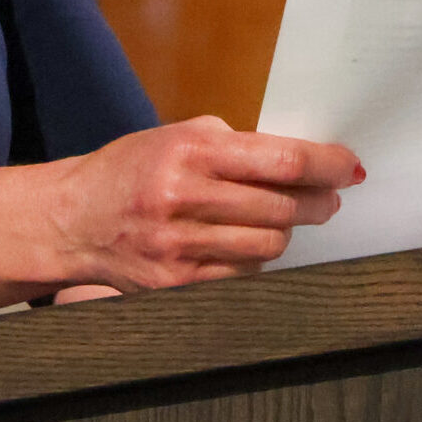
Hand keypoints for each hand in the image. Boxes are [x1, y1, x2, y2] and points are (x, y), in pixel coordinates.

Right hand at [48, 116, 363, 290]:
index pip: (278, 160)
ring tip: (289, 218)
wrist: (71, 220)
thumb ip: (232, 145)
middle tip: (331, 198)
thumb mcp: (176, 136)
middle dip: (318, 202)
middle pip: (280, 207)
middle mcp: (185, 198)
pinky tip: (249, 245)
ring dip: (287, 232)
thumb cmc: (129, 169)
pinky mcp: (175, 285)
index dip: (324, 164)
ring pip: (267, 247)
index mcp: (189, 151)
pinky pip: (241, 277)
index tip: (351, 166)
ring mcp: (179, 247)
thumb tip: (295, 158)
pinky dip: (255, 261)